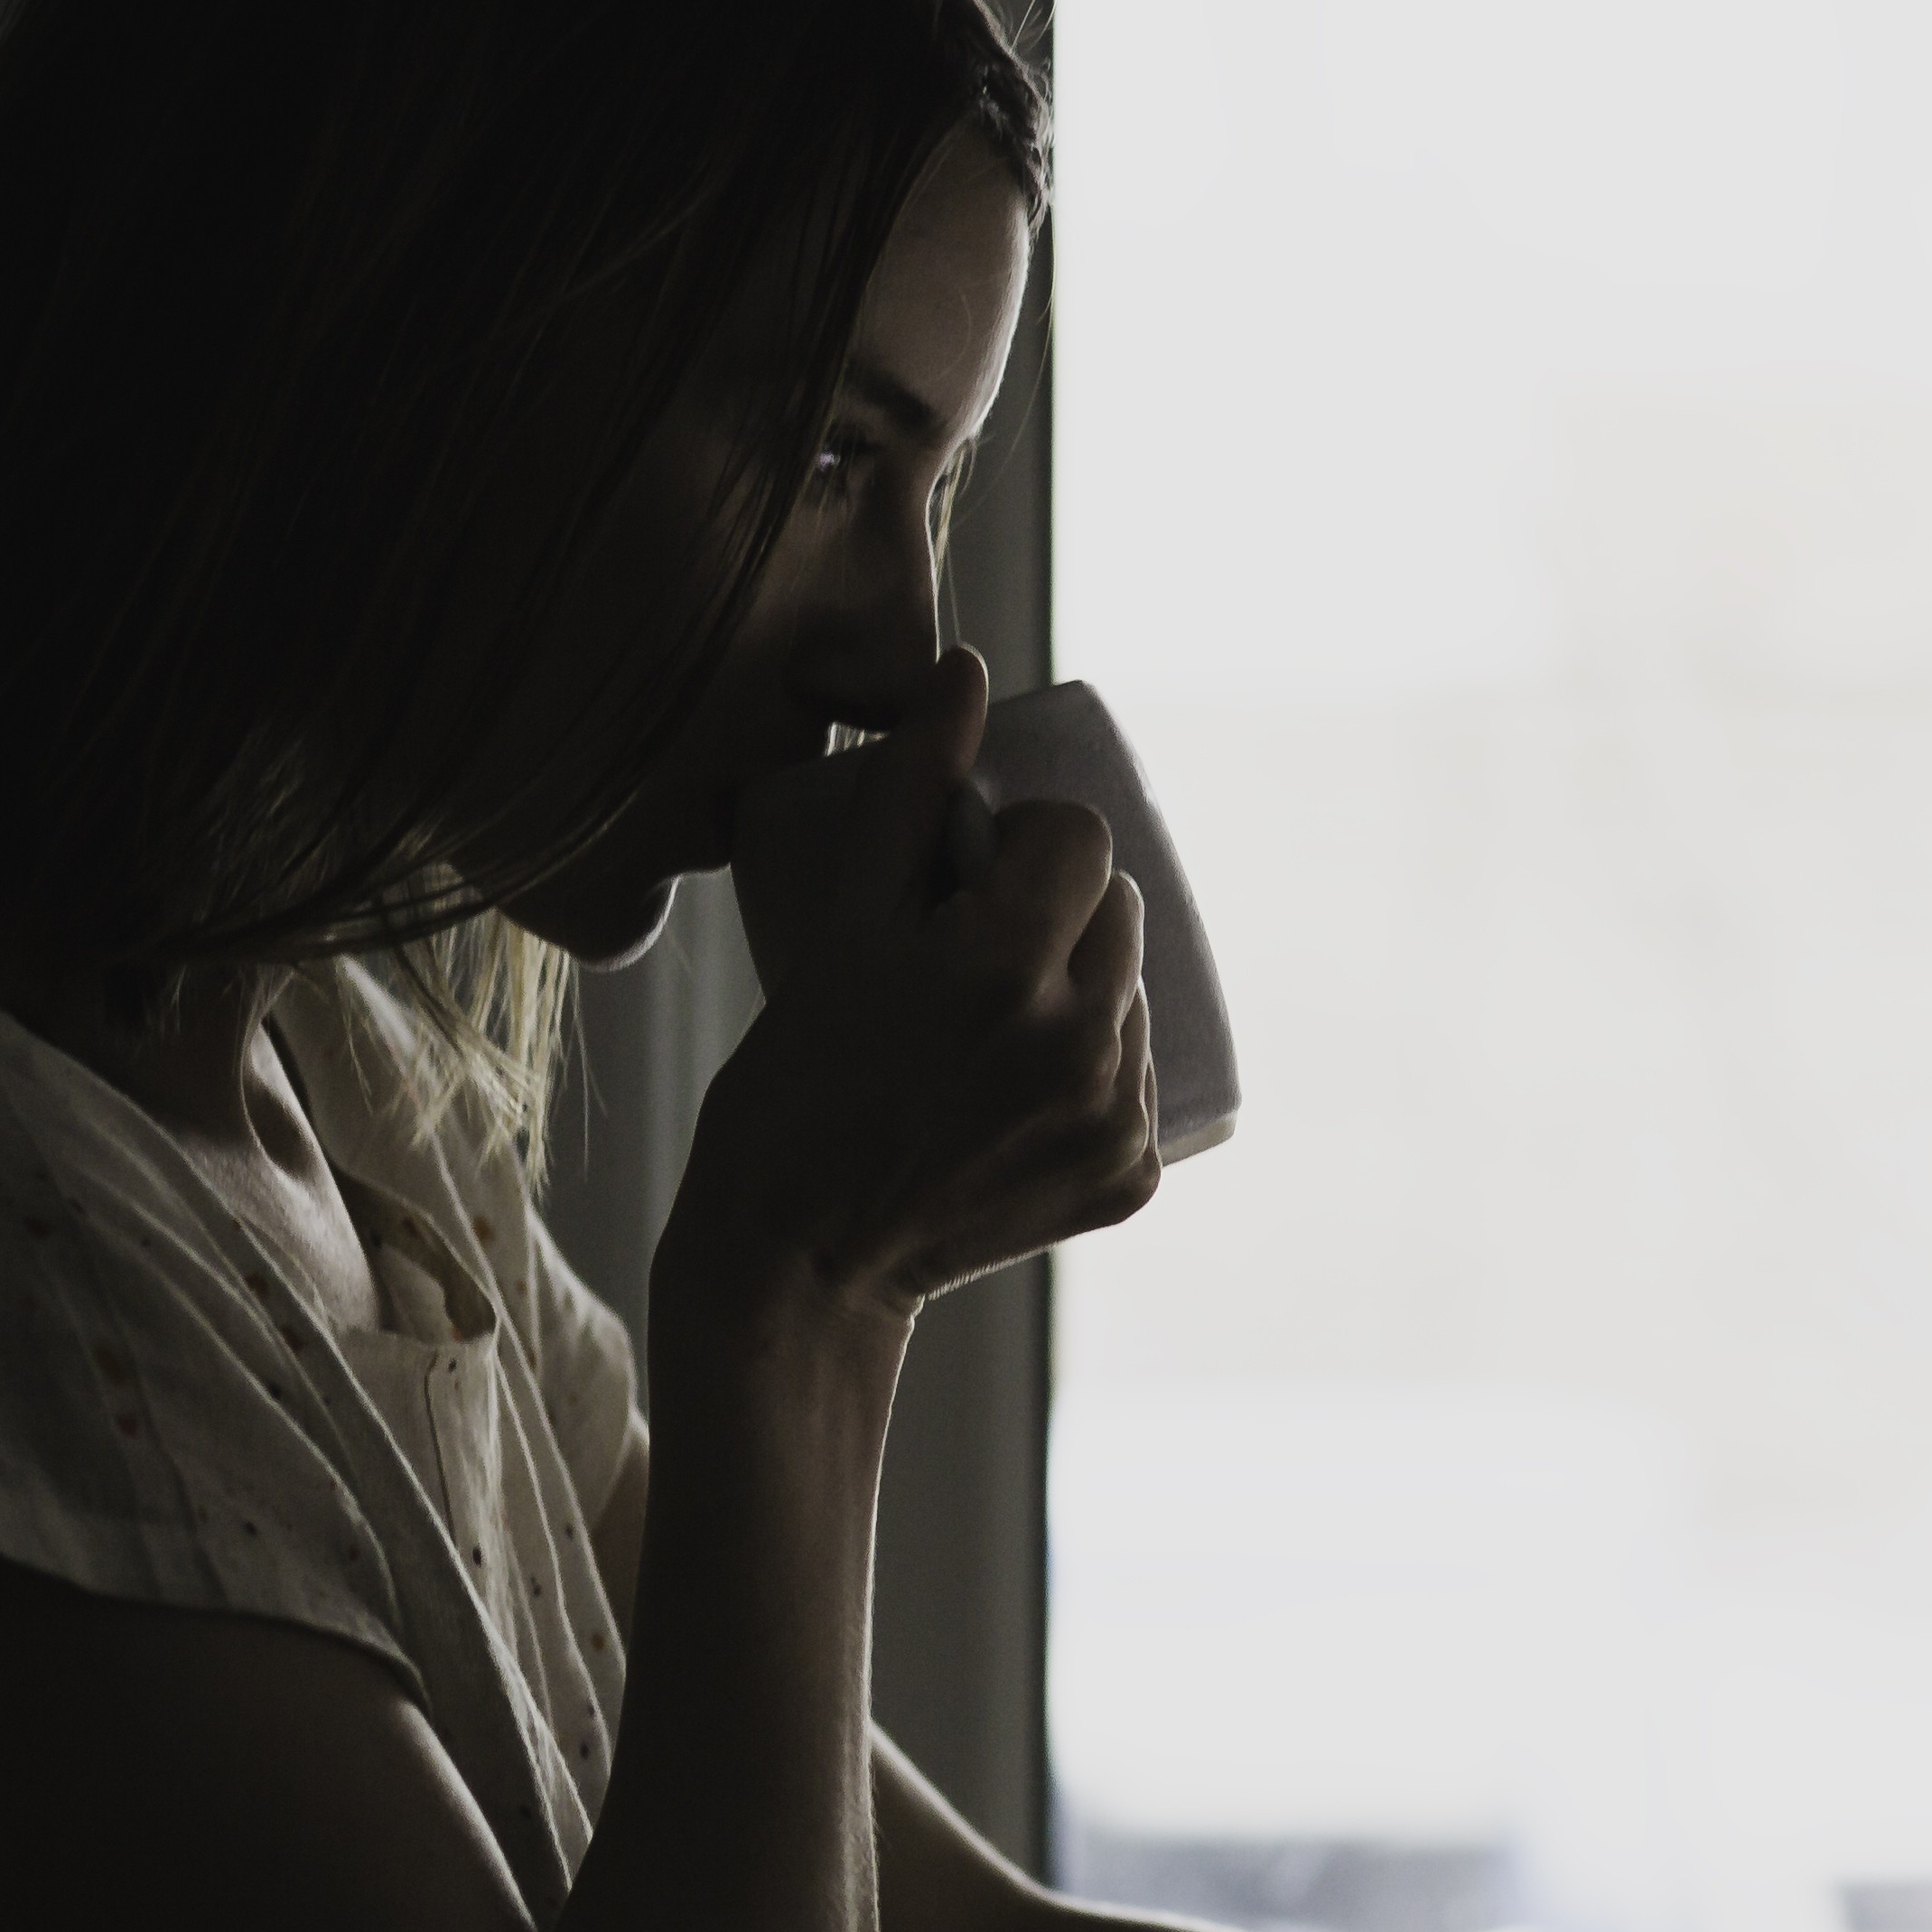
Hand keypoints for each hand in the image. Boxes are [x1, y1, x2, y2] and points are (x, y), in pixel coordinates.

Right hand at [682, 650, 1160, 1317]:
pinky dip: (1092, 1069)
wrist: (800, 1260)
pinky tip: (1017, 1091)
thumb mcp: (838, 926)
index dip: (1028, 843)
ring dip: (1080, 987)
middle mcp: (1082, 1045)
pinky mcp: (1132, 1178)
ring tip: (987, 1029)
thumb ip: (906, 793)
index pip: (1083, 838)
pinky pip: (1138, 1076)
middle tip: (970, 956)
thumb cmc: (793, 1085)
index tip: (971, 879)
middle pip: (1120, 910)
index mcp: (1004, 970)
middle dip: (1058, 912)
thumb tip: (968, 671)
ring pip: (1134, 992)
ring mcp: (1115, 1120)